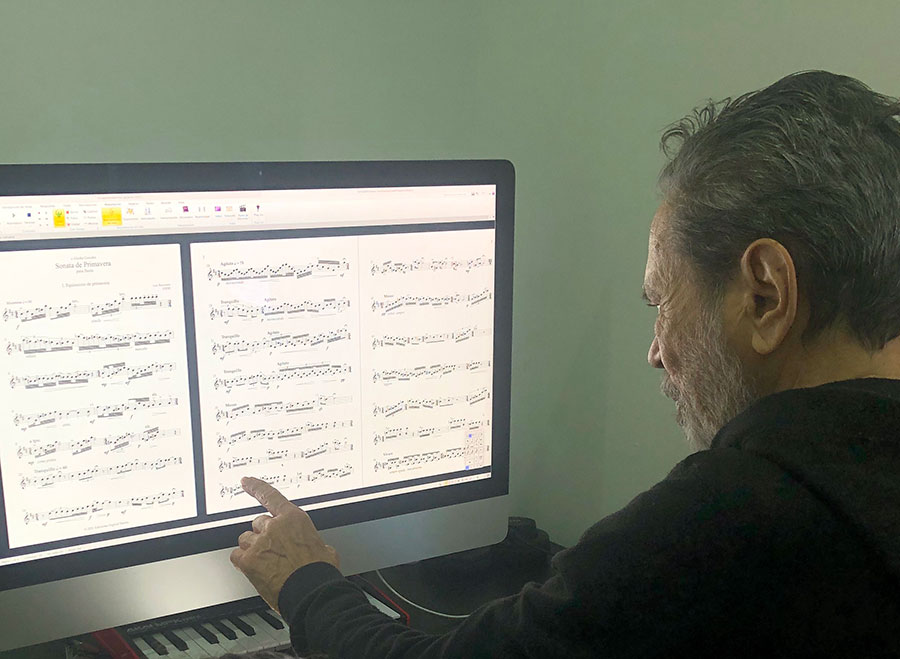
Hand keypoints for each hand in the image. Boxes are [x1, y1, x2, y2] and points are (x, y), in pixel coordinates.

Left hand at [230, 477, 339, 612]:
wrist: (311, 593)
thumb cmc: (319, 573)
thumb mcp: (324, 548)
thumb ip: (311, 540)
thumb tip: (317, 548)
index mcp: (293, 519)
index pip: (270, 496)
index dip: (256, 487)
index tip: (246, 481)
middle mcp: (274, 527)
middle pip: (258, 523)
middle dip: (263, 534)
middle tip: (273, 550)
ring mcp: (259, 543)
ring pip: (245, 539)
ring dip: (252, 548)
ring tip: (266, 563)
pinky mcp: (248, 561)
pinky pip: (236, 556)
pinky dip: (243, 562)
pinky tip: (255, 570)